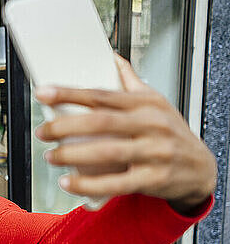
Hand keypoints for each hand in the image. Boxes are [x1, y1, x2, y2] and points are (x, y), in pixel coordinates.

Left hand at [35, 55, 216, 213]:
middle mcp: (150, 125)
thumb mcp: (156, 102)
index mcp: (145, 104)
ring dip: (72, 155)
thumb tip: (112, 58)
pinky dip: (88, 185)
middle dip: (65, 127)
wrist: (200, 168)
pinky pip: (115, 184)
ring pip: (106, 152)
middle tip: (42, 132)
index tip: (44, 93)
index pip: (101, 95)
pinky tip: (68, 182)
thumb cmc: (171, 133)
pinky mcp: (152, 179)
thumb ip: (131, 82)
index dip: (69, 93)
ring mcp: (153, 153)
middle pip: (100, 122)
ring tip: (50, 156)